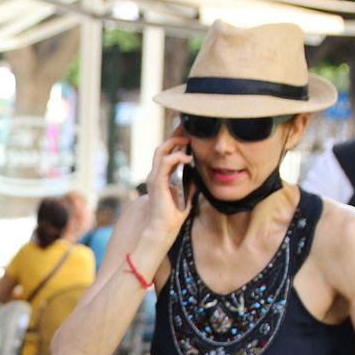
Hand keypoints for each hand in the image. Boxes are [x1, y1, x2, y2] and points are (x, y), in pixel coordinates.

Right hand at [143, 128, 195, 248]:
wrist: (163, 227)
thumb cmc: (173, 213)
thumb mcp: (187, 192)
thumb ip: (191, 181)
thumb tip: (199, 171)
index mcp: (161, 175)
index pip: (167, 152)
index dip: (176, 140)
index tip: (188, 131)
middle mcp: (155, 173)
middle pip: (163, 147)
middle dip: (175, 135)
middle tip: (188, 127)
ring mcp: (155, 177)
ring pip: (161, 151)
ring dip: (174, 142)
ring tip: (187, 139)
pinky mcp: (157, 182)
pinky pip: (165, 163)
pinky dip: (175, 157)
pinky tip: (187, 157)